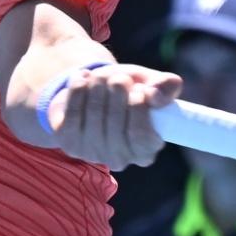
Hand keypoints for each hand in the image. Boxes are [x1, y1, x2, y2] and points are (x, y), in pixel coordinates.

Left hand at [44, 58, 182, 170]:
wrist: (94, 94)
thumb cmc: (130, 92)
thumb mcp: (152, 85)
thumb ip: (166, 87)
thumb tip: (155, 96)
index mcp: (145, 152)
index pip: (142, 137)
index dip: (139, 108)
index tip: (139, 89)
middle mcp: (119, 159)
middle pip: (116, 123)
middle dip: (117, 90)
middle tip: (118, 77)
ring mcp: (92, 154)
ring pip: (94, 114)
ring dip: (98, 86)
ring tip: (101, 75)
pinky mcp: (69, 143)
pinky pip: (73, 112)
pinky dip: (78, 89)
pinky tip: (83, 79)